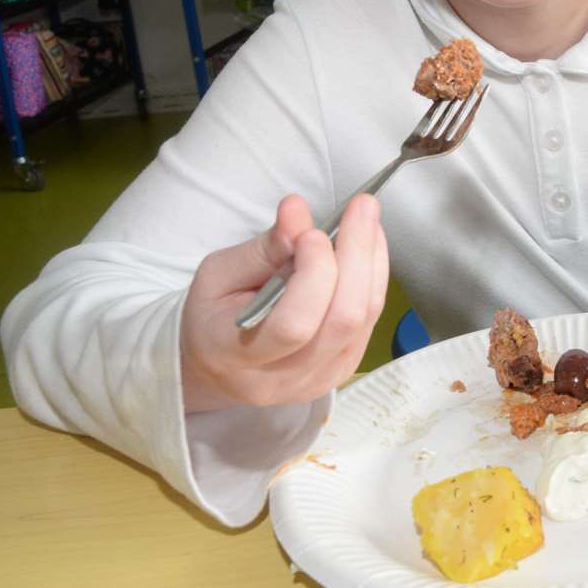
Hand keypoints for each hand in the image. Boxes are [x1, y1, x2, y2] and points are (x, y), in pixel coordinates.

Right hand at [180, 194, 389, 412]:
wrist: (217, 365)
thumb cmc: (214, 315)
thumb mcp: (219, 275)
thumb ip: (263, 248)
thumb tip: (298, 211)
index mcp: (237, 357)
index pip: (294, 325)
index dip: (314, 274)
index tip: (313, 232)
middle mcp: (284, 379)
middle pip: (342, 320)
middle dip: (357, 256)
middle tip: (361, 207)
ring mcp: (319, 380)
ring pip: (364, 317)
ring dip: (372, 261)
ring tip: (366, 218)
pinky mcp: (343, 369)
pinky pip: (370, 320)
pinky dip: (374, 277)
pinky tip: (367, 247)